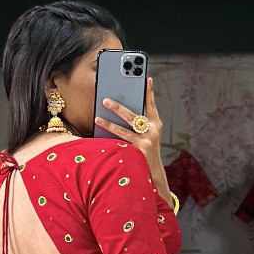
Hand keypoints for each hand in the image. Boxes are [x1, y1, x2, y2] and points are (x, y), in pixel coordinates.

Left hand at [94, 74, 165, 190]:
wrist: (154, 175)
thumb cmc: (147, 152)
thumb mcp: (149, 135)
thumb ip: (140, 123)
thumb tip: (123, 108)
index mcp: (156, 124)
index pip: (151, 105)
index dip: (149, 92)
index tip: (146, 78)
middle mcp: (152, 132)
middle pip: (132, 116)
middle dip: (118, 107)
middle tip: (105, 100)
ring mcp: (145, 142)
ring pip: (123, 130)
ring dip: (109, 124)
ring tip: (97, 118)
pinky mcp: (138, 152)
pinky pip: (120, 143)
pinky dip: (110, 139)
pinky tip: (100, 134)